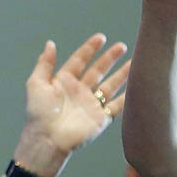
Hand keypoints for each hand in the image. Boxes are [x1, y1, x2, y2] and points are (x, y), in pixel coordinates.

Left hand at [18, 34, 128, 164]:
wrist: (48, 139)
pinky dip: (128, 97)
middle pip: (98, 70)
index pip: (80, 60)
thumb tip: (50, 43)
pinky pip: (118, 105)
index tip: (101, 37)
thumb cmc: (39, 112)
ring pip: (111, 85)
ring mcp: (92, 104)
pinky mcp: (101, 118)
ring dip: (122, 74)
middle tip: (122, 46)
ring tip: (136, 62)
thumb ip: (45, 64)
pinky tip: (139, 87)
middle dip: (110, 58)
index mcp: (65, 81)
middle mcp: (80, 91)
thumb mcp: (37, 83)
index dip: (90, 49)